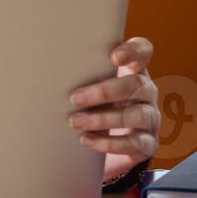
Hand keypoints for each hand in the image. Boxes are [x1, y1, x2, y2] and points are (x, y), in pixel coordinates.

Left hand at [68, 37, 159, 179]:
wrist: (104, 146)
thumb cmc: (92, 106)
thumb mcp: (89, 87)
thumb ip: (81, 75)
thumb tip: (46, 69)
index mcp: (134, 71)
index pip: (143, 51)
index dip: (133, 51)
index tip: (113, 57)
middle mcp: (146, 92)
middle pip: (136, 85)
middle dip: (104, 92)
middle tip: (75, 98)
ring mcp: (150, 118)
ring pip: (136, 115)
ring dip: (102, 119)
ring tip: (74, 122)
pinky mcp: (148, 143)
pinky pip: (134, 143)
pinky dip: (108, 142)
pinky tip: (86, 140)